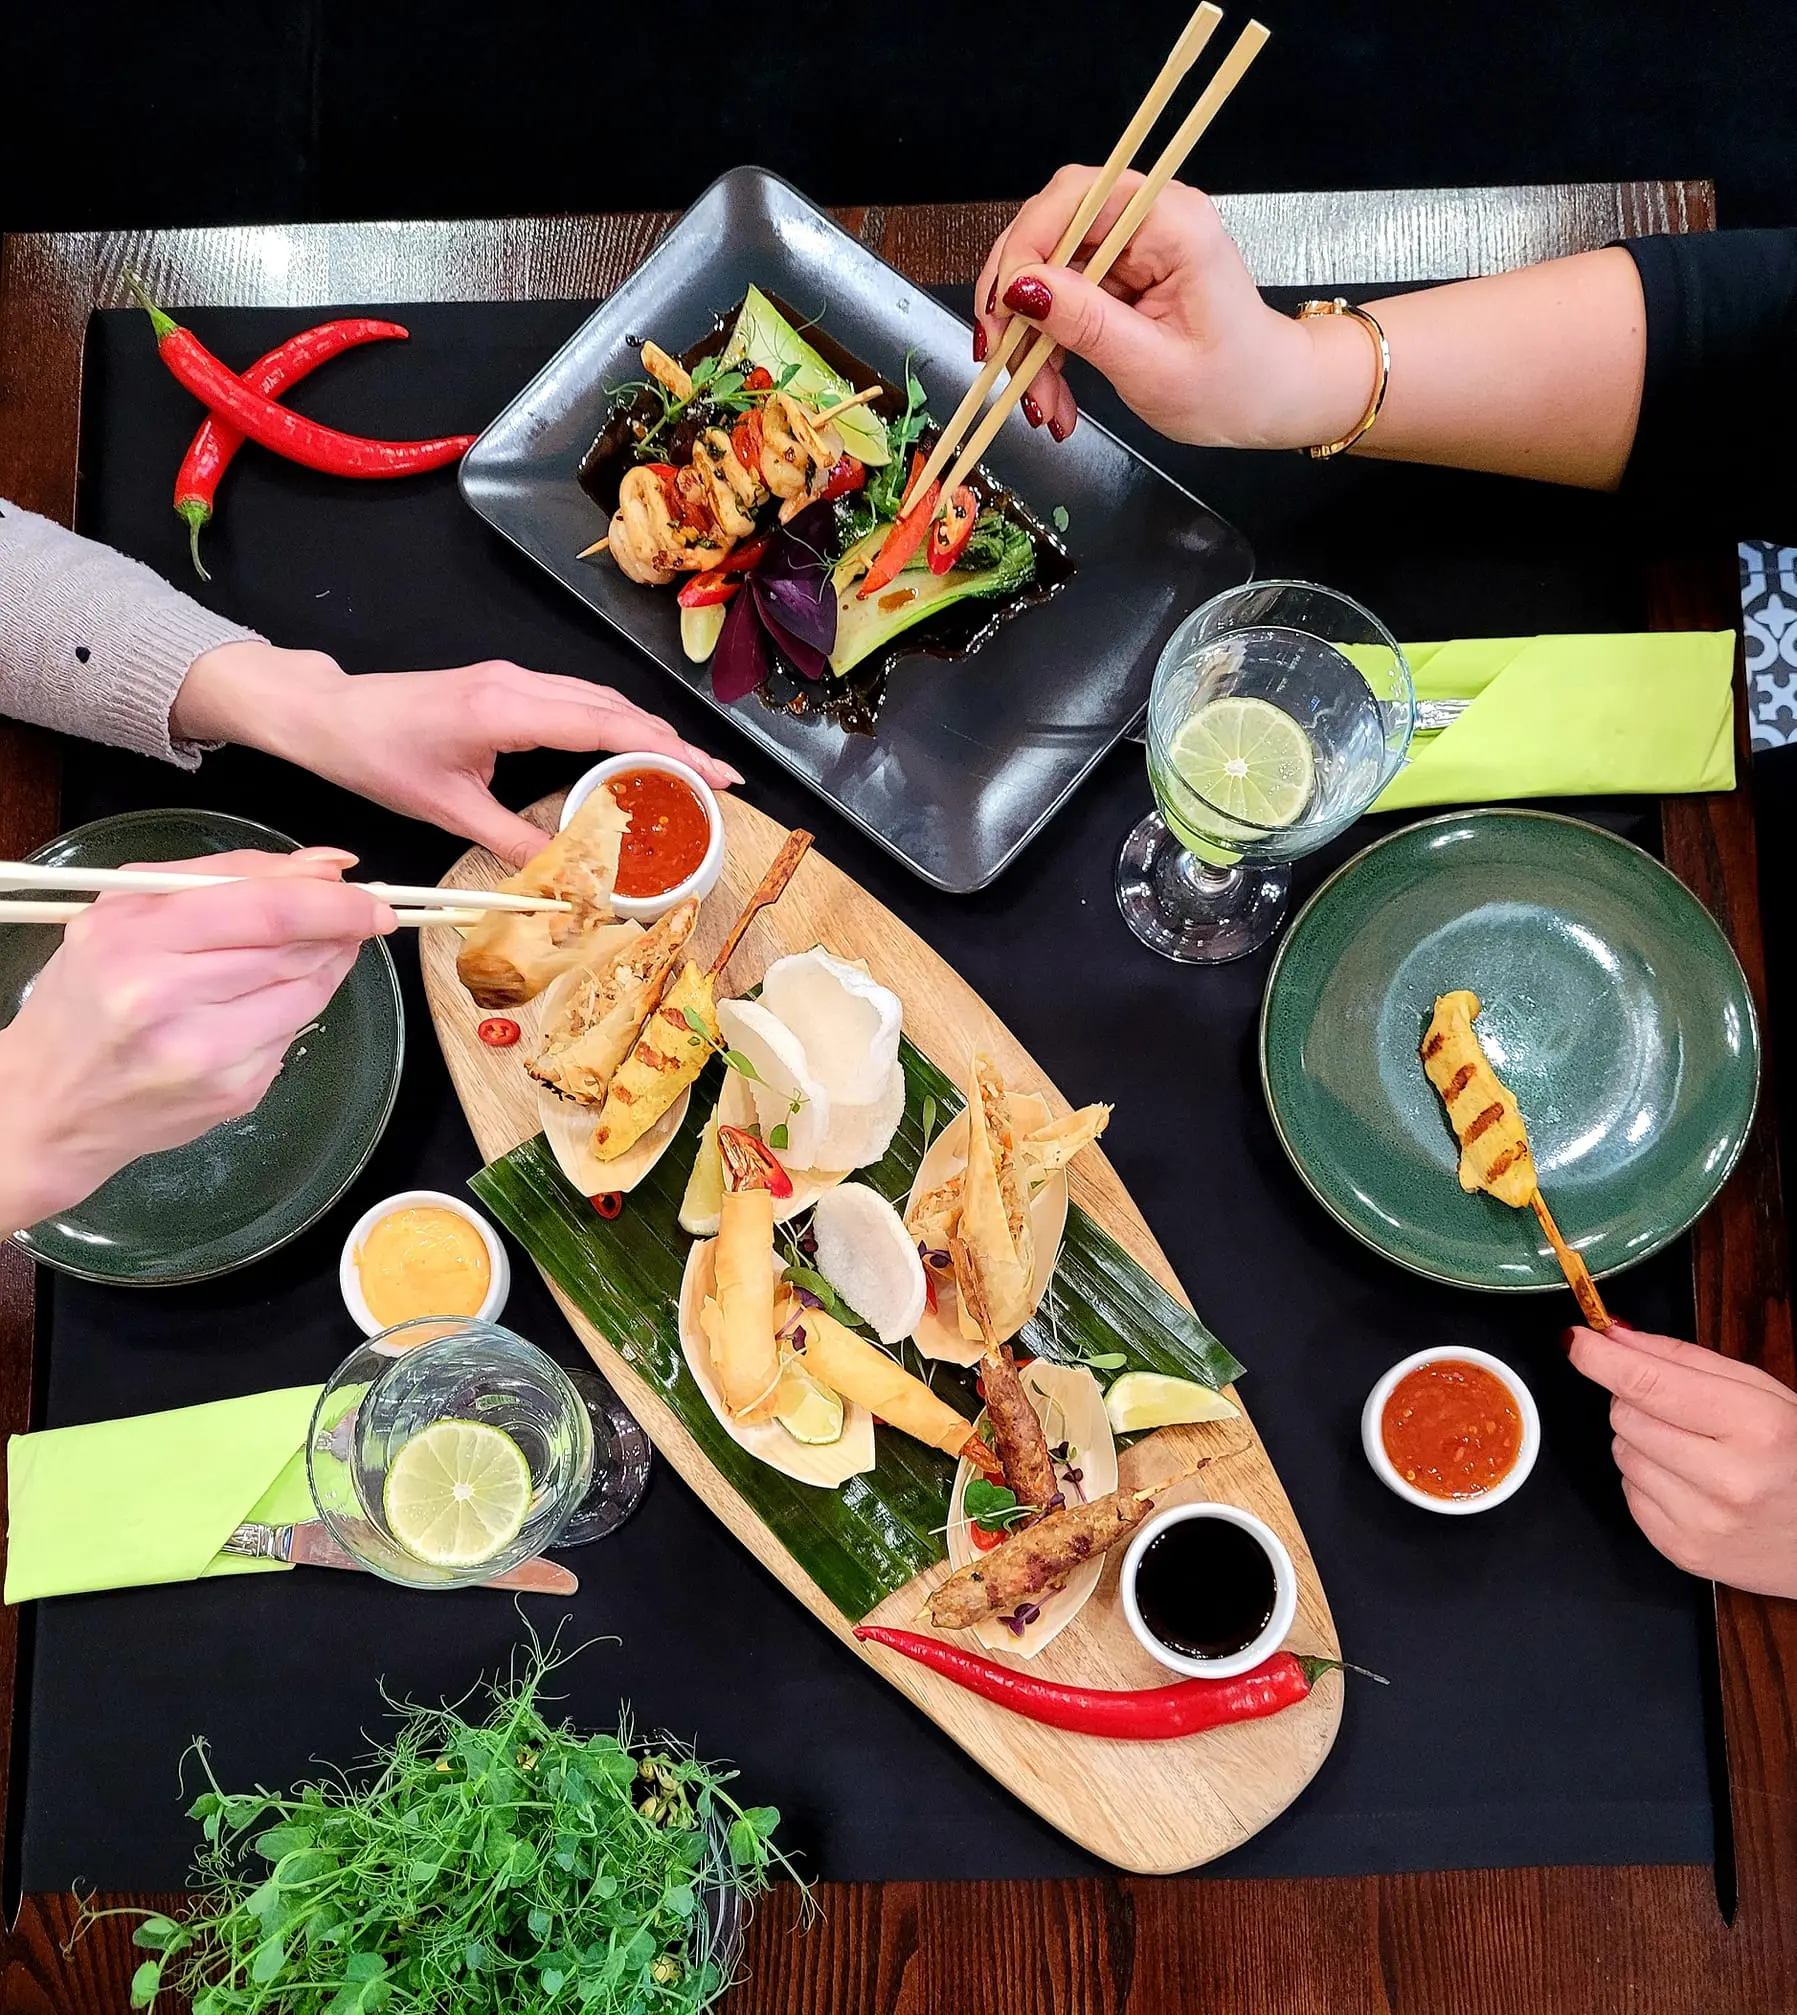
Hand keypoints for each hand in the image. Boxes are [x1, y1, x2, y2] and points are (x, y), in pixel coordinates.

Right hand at [0, 851, 393, 1234]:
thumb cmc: (89, 995)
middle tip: (361, 915)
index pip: (266, 910)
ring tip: (314, 949)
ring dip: (327, 964)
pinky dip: (298, 1007)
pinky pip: (295, 1032)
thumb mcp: (128, 913)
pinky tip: (268, 1001)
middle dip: (340, 927)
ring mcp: (206, 1053)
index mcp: (134, 939)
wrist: (53, 1104)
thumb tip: (326, 866)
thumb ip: (226, 877)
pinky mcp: (234, 1092)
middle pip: (294, 949)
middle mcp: (167, 998)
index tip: (370, 896)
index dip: (333, 900)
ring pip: (308, 991)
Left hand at [174, 644, 743, 867]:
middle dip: (673, 743)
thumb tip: (567, 878)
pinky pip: (577, 699)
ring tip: (686, 772)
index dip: (669, 751)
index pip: (608, 725)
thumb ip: (512, 841)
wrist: (327, 713)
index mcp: (507, 710)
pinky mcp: (507, 684)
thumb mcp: (446, 809)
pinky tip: (631, 752)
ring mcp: (514, 677)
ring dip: (646, 732)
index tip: (714, 774)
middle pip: (616, 707)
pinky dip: (615, 724)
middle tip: (717, 783)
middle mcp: (518, 683)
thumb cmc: (376, 756)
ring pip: (599, 698)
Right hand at [972, 166, 1374, 451]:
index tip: (1004, 314)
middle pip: (1048, 230)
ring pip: (1045, 273)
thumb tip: (1020, 290)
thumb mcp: (1153, 366)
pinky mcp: (1118, 277)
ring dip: (1027, 338)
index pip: (1074, 199)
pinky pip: (1060, 302)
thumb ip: (1087, 324)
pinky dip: (1046, 349)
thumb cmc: (1232, 385)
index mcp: (1171, 222)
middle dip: (1014, 299)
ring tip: (1038, 401)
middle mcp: (1147, 219)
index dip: (1026, 249)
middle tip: (1000, 360)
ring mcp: (1130, 248)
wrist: (1269, 400)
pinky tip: (1052, 395)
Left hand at [1568, 1321, 1796, 1597]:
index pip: (1647, 1383)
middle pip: (1625, 1415)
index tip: (1576, 1340)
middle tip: (1679, 1411)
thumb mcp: (1760, 1394)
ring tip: (1694, 1453)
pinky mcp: (1681, 1550)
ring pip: (1621, 1453)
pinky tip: (1690, 1484)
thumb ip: (1682, 1359)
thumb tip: (1614, 1336)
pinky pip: (1628, 1493)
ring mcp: (1701, 1521)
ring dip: (1642, 1442)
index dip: (1600, 1358)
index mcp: (1754, 1426)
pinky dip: (1647, 1480)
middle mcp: (1727, 1479)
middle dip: (1636, 1401)